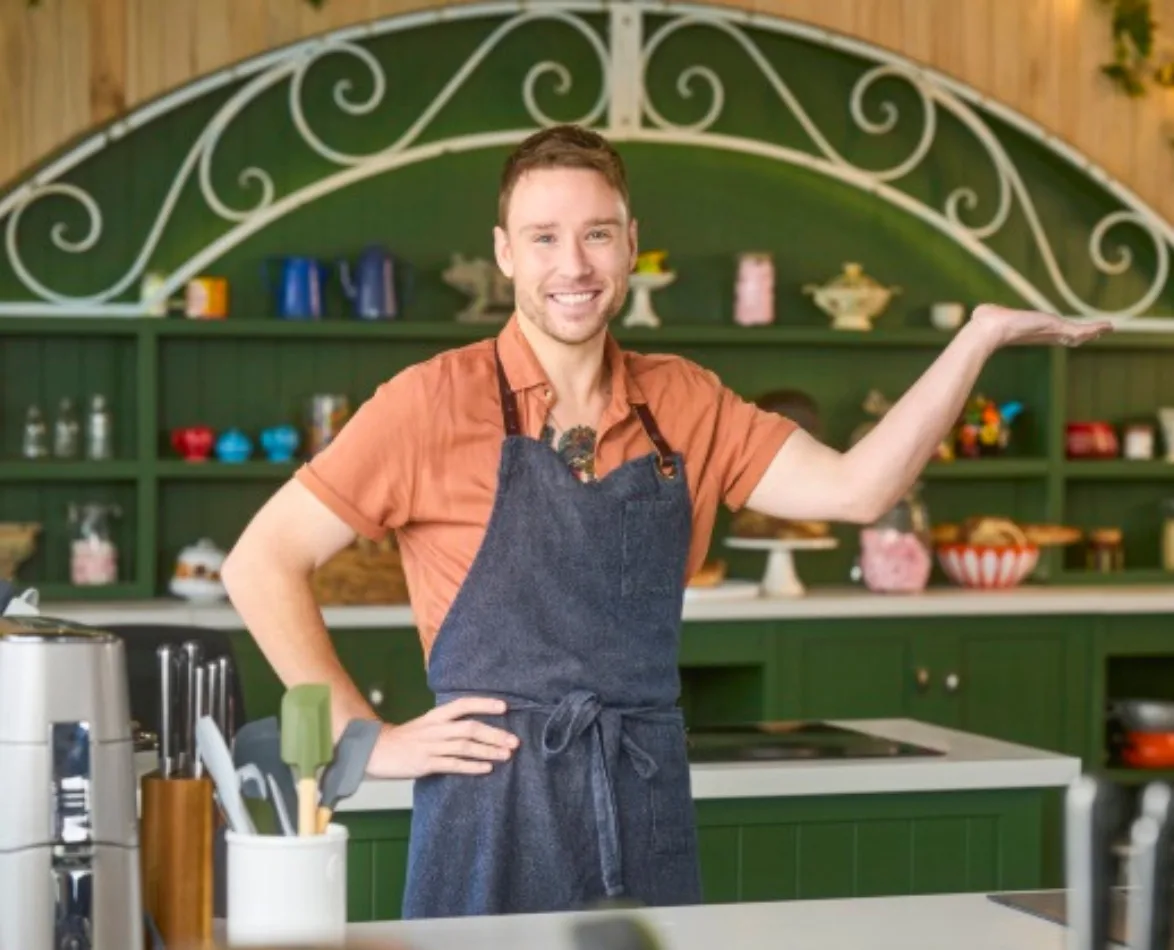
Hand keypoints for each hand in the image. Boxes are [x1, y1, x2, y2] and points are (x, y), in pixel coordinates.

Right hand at [364, 696, 518, 779]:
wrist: (377, 750)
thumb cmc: (406, 738)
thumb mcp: (427, 724)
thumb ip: (448, 723)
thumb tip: (478, 726)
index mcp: (436, 715)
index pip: (463, 704)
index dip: (484, 704)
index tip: (505, 706)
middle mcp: (436, 728)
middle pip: (470, 727)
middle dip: (494, 734)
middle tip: (514, 741)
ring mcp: (431, 746)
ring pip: (464, 747)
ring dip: (488, 751)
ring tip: (507, 755)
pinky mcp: (426, 763)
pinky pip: (453, 765)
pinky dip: (471, 767)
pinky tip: (487, 768)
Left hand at [968, 304, 1112, 348]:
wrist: (990, 328)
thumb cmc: (987, 320)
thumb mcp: (994, 315)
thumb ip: (990, 313)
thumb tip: (976, 312)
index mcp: (1033, 329)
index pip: (1054, 332)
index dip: (1067, 333)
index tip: (1076, 334)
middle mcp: (1043, 333)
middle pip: (1070, 335)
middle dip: (1085, 333)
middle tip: (1100, 331)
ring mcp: (1050, 332)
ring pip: (1077, 334)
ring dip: (1092, 330)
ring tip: (1107, 328)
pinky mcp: (1055, 329)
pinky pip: (1078, 330)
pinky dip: (1092, 329)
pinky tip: (1104, 327)